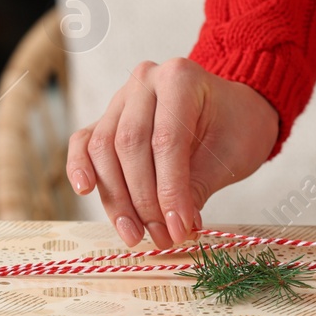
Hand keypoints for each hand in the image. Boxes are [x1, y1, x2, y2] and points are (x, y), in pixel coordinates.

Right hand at [68, 58, 278, 247]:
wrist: (233, 111)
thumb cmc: (235, 128)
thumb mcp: (228, 156)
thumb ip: (196, 188)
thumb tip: (174, 227)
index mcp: (180, 78)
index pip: (166, 141)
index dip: (169, 190)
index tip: (178, 228)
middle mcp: (144, 81)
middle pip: (128, 146)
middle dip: (143, 200)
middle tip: (162, 237)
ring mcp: (121, 99)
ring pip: (104, 150)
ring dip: (117, 198)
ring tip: (136, 234)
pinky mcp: (107, 119)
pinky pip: (85, 143)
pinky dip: (80, 167)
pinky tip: (86, 190)